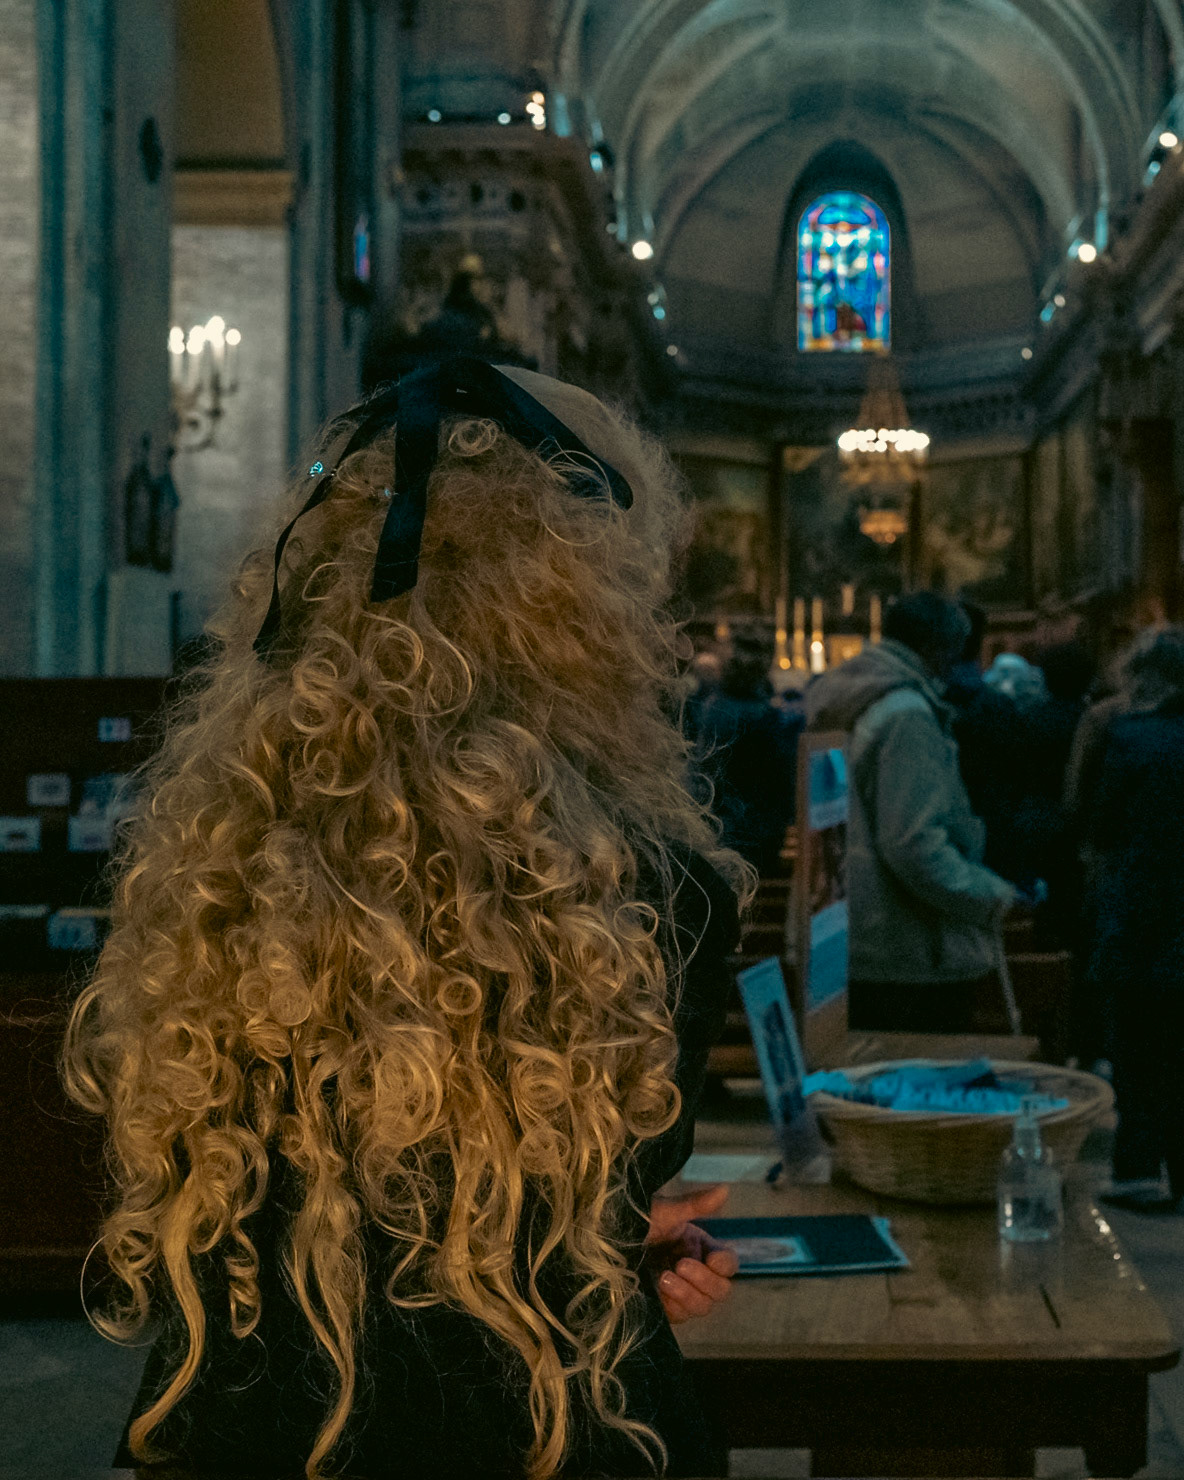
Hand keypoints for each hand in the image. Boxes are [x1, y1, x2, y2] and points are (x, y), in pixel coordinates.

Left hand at [644, 1183, 738, 1324]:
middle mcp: (694, 1272)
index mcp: (698, 1247)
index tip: (712, 1259)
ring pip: (703, 1306)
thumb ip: (694, 1205)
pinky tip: (657, 1292)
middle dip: (704, 1280)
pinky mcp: (665, 1309)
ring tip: (663, 1278)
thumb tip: (725, 1189)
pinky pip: (681, 1316)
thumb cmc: (632, 1220)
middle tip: (680, 1265)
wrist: (599, 1241)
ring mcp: (680, 1292)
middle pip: (721, 1290)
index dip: (724, 1263)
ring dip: (687, 1294)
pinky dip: (674, 1306)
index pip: (727, 1263)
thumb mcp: (663, 1212)